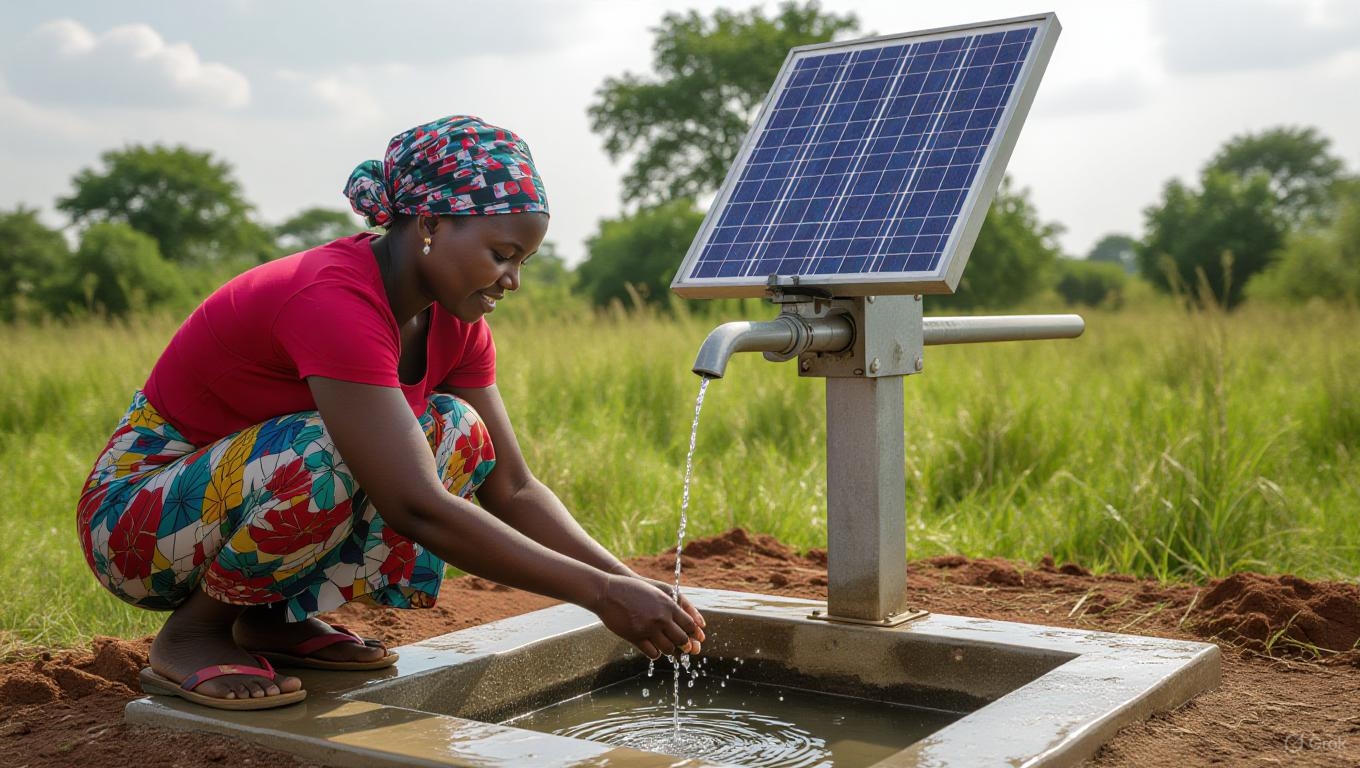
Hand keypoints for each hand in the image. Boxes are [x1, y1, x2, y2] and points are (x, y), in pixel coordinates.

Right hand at [590, 574, 705, 658]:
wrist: (608, 592)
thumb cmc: (632, 589)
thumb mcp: (655, 592)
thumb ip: (670, 604)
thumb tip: (683, 615)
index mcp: (668, 605)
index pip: (689, 624)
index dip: (694, 634)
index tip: (696, 638)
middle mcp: (661, 618)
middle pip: (682, 639)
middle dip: (686, 646)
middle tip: (686, 649)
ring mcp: (648, 629)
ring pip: (668, 649)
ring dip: (670, 650)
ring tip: (669, 648)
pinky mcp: (636, 637)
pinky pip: (652, 653)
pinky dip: (656, 653)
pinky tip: (654, 649)